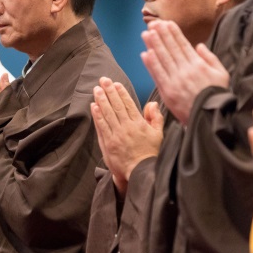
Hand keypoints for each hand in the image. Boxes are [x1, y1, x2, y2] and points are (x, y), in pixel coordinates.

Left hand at [90, 78, 162, 196]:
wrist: (140, 171)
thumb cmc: (150, 153)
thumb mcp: (158, 134)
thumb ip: (155, 118)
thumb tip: (152, 103)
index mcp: (139, 124)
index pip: (128, 104)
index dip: (121, 93)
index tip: (115, 83)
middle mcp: (127, 127)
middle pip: (116, 106)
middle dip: (109, 91)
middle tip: (103, 80)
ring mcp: (116, 135)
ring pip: (107, 114)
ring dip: (101, 100)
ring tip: (96, 90)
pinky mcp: (108, 143)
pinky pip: (102, 126)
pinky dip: (97, 116)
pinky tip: (94, 106)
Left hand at [141, 20, 228, 124]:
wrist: (210, 117)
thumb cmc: (217, 95)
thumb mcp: (222, 74)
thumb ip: (210, 58)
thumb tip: (199, 45)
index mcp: (198, 65)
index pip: (183, 45)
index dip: (173, 33)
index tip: (166, 23)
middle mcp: (185, 70)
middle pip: (170, 49)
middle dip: (161, 35)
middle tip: (153, 24)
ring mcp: (175, 81)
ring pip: (162, 59)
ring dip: (153, 45)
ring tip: (146, 34)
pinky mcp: (167, 91)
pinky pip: (157, 75)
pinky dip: (151, 64)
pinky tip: (145, 54)